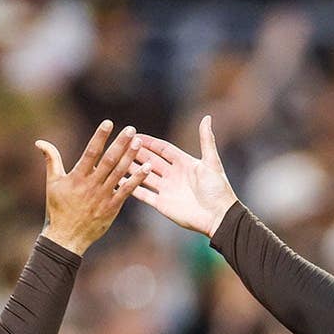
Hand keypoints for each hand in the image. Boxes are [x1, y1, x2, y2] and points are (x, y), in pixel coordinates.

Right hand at [36, 121, 148, 255]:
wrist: (66, 237)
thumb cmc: (58, 208)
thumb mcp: (52, 183)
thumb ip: (51, 160)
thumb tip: (40, 142)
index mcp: (77, 177)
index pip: (91, 152)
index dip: (100, 137)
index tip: (108, 123)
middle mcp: (91, 185)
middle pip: (109, 160)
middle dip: (121, 144)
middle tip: (131, 129)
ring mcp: (103, 196)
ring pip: (120, 173)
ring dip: (131, 157)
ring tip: (140, 142)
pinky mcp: (112, 207)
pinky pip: (127, 191)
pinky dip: (137, 179)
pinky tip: (147, 168)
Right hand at [131, 115, 238, 237]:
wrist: (218, 217)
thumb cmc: (218, 189)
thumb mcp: (211, 162)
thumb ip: (206, 140)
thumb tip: (206, 117)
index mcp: (184, 163)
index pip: (163, 149)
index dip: (150, 142)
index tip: (135, 134)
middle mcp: (173, 175)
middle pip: (151, 160)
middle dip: (136, 152)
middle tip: (121, 144)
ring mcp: (166, 189)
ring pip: (144, 176)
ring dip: (131, 168)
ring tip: (115, 161)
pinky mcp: (161, 204)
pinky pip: (144, 194)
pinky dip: (132, 188)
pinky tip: (119, 181)